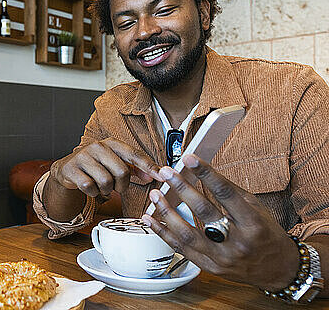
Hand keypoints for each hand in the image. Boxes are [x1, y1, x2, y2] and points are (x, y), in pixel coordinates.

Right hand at [52, 138, 158, 196]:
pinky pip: (89, 187)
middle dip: (122, 185)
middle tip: (117, 188)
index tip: (161, 176)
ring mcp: (83, 157)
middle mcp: (97, 146)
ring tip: (103, 188)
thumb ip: (134, 168)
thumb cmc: (95, 166)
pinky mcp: (71, 169)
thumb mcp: (114, 163)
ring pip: (106, 181)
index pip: (134, 154)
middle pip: (122, 171)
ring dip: (107, 191)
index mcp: (111, 143)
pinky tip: (91, 189)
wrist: (66, 168)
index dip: (149, 166)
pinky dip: (93, 193)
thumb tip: (154, 174)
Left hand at [142, 154, 299, 290]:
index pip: (225, 194)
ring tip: (155, 195)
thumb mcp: (256, 209)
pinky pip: (181, 250)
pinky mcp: (210, 267)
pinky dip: (164, 233)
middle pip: (204, 212)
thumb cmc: (266, 234)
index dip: (206, 174)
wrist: (278, 270)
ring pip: (187, 234)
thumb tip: (202, 172)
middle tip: (166, 173)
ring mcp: (222, 257)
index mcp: (253, 223)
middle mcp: (237, 242)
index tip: (190, 159)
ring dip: (166, 212)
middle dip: (182, 189)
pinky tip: (151, 220)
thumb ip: (229, 192)